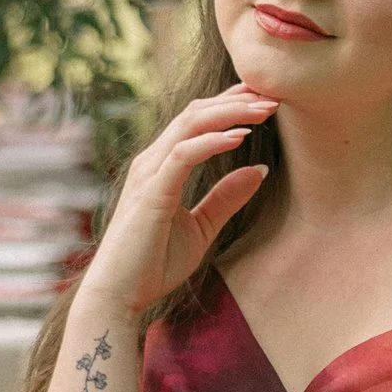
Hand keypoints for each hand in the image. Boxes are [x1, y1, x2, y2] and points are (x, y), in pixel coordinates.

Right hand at [81, 86, 276, 317]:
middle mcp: (152, 162)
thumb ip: (226, 198)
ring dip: (229, 113)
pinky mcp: (151, 191)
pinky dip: (213, 142)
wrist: (119, 294)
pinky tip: (240, 138)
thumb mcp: (201, 228)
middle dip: (235, 101)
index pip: (196, 121)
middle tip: (272, 97)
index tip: (263, 100)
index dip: (229, 105)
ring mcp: (149, 173)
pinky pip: (184, 154)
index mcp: (162, 166)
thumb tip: (260, 169)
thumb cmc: (153, 264)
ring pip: (190, 125)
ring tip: (264, 110)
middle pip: (195, 113)